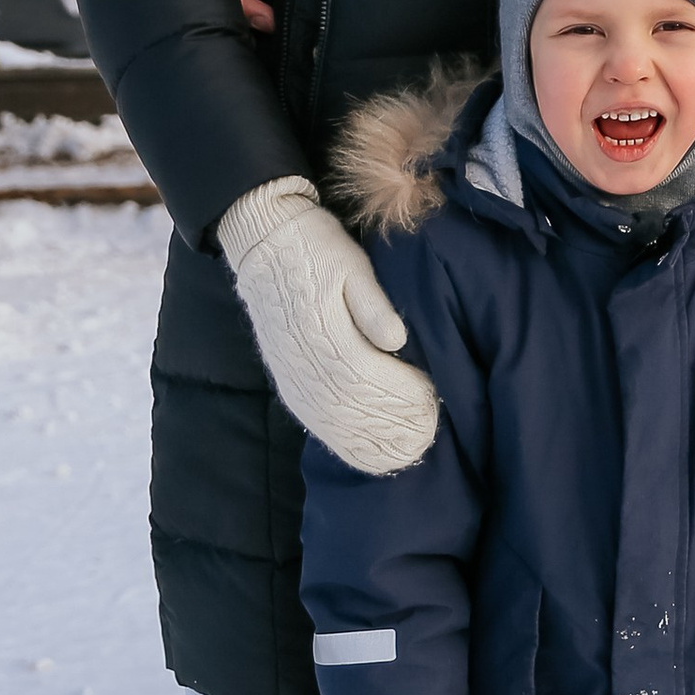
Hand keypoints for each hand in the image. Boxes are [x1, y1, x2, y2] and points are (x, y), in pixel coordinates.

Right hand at [218, 177, 440, 475]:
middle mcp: (301, 359)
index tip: (431, 401)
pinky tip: (365, 454)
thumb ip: (373, 303)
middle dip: (391, 424)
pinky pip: (313, 420)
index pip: (367, 373)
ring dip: (369, 441)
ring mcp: (290, 374)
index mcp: (322, 328)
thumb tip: (397, 340)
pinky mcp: (286, 380)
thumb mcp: (351, 263)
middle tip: (427, 435)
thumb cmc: (317, 248)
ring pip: (331, 420)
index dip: (400, 393)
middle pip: (351, 405)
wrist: (264, 240)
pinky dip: (341, 440)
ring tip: (404, 452)